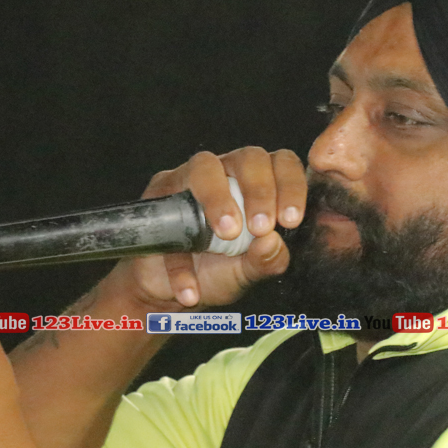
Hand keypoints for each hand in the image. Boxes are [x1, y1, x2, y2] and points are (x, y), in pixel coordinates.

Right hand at [116, 147, 306, 308]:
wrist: (169, 290)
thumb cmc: (216, 270)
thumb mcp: (247, 272)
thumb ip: (266, 260)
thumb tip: (273, 243)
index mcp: (259, 184)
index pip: (282, 163)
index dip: (291, 185)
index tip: (290, 220)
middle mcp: (228, 172)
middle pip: (248, 157)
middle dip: (259, 190)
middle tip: (260, 227)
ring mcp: (188, 178)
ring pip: (205, 167)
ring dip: (218, 198)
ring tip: (227, 234)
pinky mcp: (157, 196)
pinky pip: (169, 212)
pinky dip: (180, 260)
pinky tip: (190, 290)